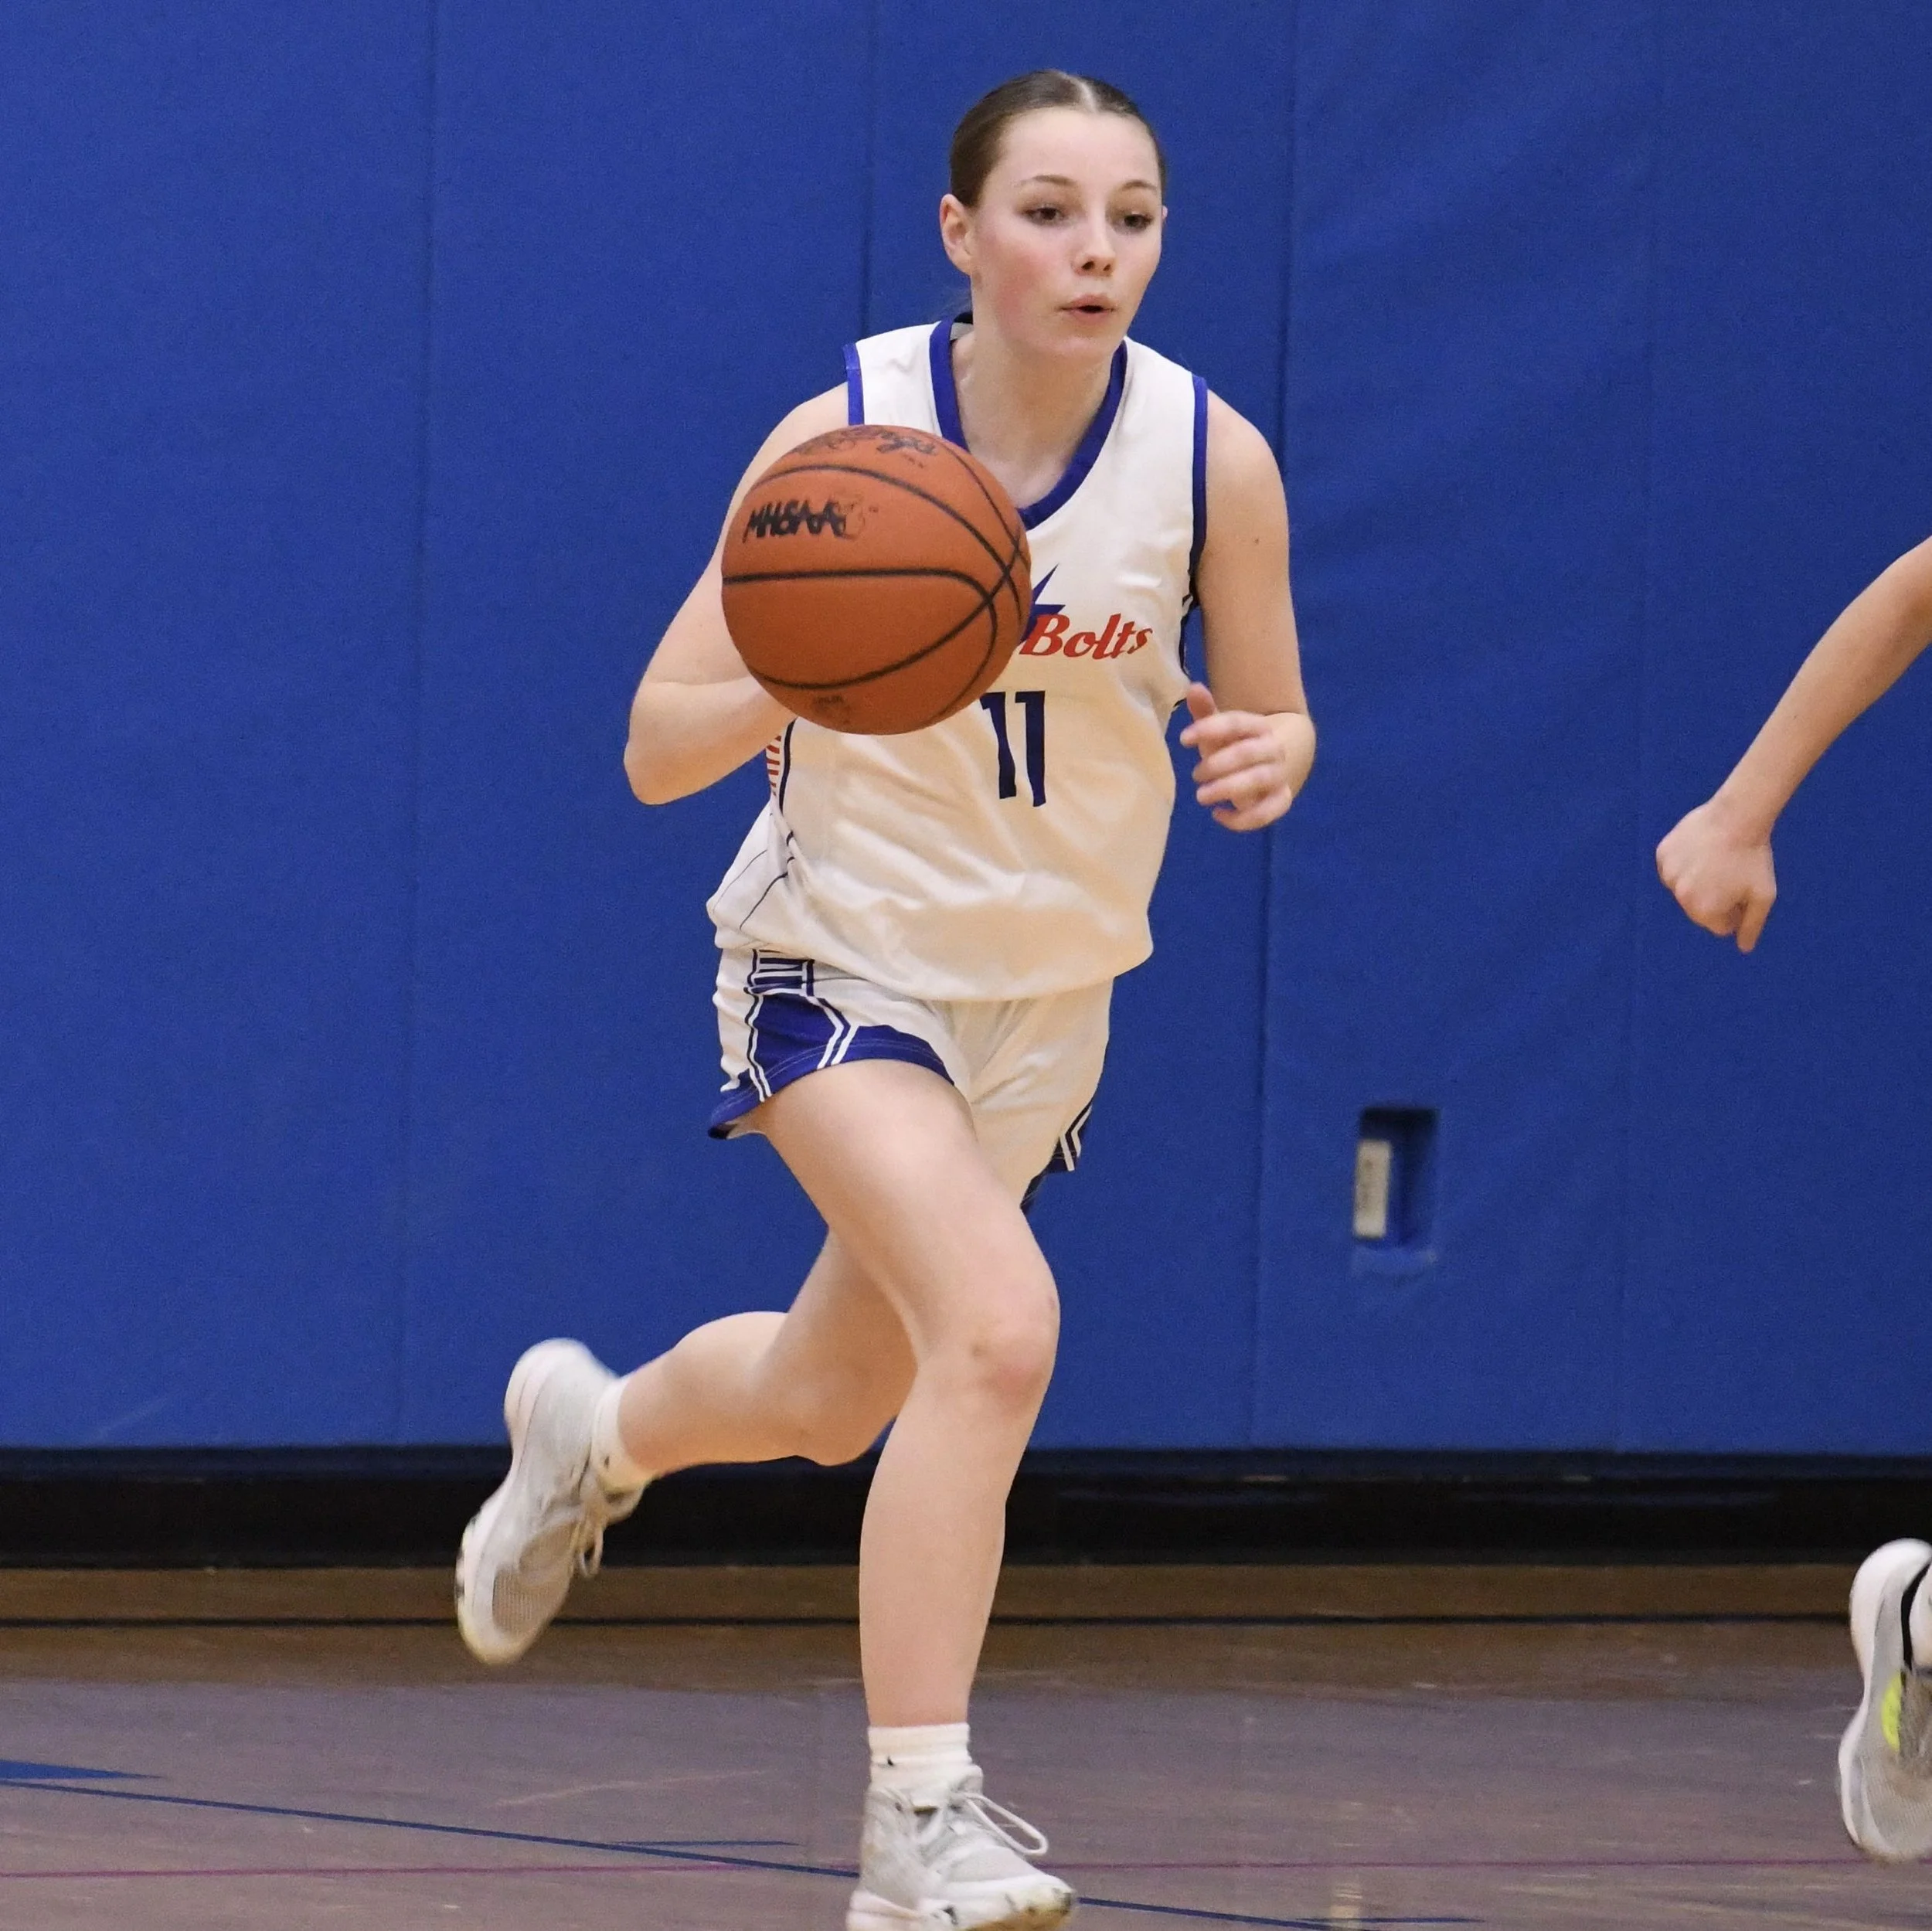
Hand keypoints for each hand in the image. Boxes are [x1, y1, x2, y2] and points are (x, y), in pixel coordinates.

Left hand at [1178, 683, 1294, 830]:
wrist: (1275, 765)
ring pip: (1259, 780)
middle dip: (1218, 763)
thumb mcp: (1220, 732)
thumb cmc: (1237, 747)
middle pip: (1249, 753)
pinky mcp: (1280, 801)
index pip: (1237, 723)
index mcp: (1259, 727)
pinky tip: (1219, 815)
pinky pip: (1268, 812)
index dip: (1210, 729)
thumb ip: (1206, 713)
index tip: (1183, 739)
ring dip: (1228, 788)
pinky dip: (1244, 819)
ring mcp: (1279, 776)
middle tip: (1195, 774)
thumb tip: (1192, 688)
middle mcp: (1273, 750)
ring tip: (1201, 795)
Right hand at [1655, 798, 1776, 951]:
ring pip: (1683, 888)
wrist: (1737, 816)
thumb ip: (1752, 925)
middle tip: (1730, 875)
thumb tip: (1743, 949)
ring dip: (1697, 881)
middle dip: (1714, 898)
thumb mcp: (1763, 895)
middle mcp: (1680, 896)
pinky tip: (1701, 851)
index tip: (1743, 891)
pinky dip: (1683, 864)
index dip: (1735, 910)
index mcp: (1704, 910)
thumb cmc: (1753, 858)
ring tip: (1715, 862)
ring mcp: (1668, 874)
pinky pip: (1671, 868)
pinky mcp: (1662, 854)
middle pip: (1698, 909)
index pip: (1718, 925)